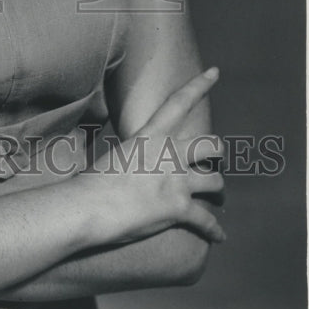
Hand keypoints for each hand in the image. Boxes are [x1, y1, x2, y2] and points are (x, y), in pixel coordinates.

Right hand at [83, 67, 225, 245]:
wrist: (89, 206)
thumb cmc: (93, 181)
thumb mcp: (117, 154)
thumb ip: (136, 152)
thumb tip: (136, 157)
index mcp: (151, 135)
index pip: (179, 102)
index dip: (199, 85)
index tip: (215, 72)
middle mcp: (169, 154)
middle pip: (212, 144)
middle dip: (218, 153)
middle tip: (215, 160)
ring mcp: (176, 181)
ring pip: (216, 182)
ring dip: (218, 192)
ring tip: (218, 199)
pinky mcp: (178, 209)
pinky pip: (208, 221)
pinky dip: (215, 230)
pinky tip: (219, 236)